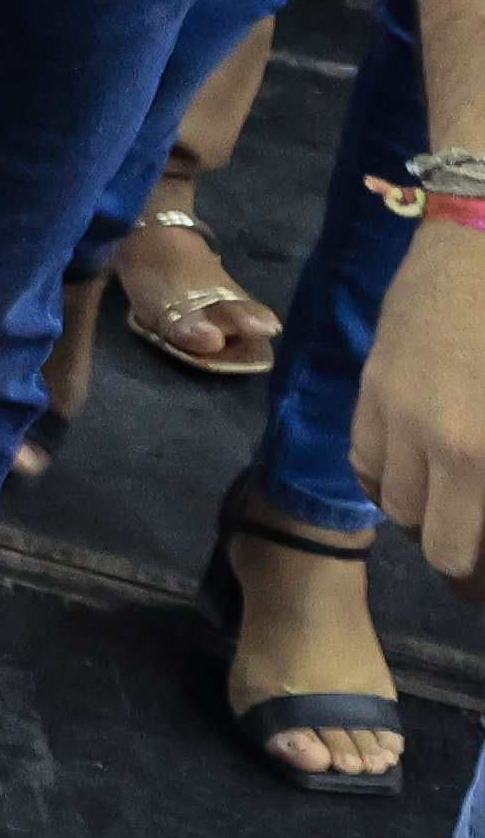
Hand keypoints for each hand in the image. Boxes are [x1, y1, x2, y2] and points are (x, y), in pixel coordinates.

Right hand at [379, 221, 484, 586]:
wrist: (475, 255)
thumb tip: (479, 496)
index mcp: (480, 457)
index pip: (464, 551)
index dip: (476, 577)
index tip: (482, 582)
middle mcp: (434, 447)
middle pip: (432, 540)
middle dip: (459, 557)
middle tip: (476, 551)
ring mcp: (394, 420)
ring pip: (394, 506)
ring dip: (426, 515)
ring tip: (453, 503)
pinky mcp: (369, 395)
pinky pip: (364, 464)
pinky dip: (390, 480)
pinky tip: (418, 468)